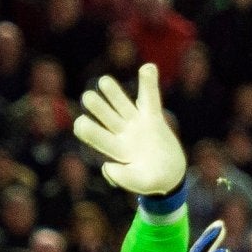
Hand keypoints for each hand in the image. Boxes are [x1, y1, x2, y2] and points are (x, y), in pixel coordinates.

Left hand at [75, 64, 186, 196]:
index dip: (87, 130)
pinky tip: (148, 67)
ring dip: (113, 93)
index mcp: (116, 150)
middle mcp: (123, 134)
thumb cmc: (153, 182)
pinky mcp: (153, 118)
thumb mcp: (142, 184)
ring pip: (122, 104)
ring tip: (103, 81)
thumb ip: (125, 178)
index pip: (97, 137)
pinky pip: (150, 97)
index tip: (81, 124)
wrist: (170, 175)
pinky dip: (149, 83)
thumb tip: (107, 167)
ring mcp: (137, 124)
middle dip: (97, 107)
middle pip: (106, 117)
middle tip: (88, 97)